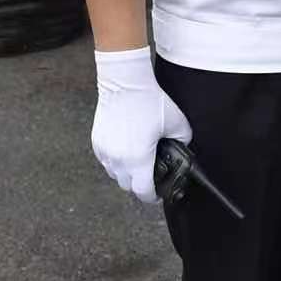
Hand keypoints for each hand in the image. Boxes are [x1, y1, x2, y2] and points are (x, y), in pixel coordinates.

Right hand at [91, 47, 190, 203]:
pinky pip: (106, 160)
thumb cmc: (149, 101)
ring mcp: (105, 152)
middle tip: (150, 175)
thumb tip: (183, 146)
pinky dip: (115, 160)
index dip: (153, 197)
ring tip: (138, 161)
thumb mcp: (177, 122)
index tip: (158, 194)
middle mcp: (118, 160)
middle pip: (128, 185)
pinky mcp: (97, 142)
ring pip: (115, 174)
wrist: (125, 84)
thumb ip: (184, 139)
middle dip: (140, 184)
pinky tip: (126, 148)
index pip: (143, 191)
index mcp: (138, 159)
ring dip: (126, 173)